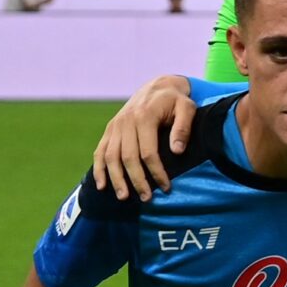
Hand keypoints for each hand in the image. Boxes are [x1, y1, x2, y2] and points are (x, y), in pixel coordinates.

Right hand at [93, 76, 197, 198]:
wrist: (156, 87)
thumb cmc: (175, 100)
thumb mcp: (187, 108)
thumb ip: (183, 128)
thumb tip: (177, 151)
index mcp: (144, 117)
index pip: (148, 152)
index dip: (156, 172)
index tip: (166, 187)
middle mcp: (125, 122)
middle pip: (127, 157)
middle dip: (136, 180)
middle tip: (146, 198)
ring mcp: (115, 126)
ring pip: (111, 157)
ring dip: (116, 179)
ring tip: (124, 197)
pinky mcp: (109, 130)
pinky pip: (100, 151)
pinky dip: (99, 169)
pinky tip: (101, 185)